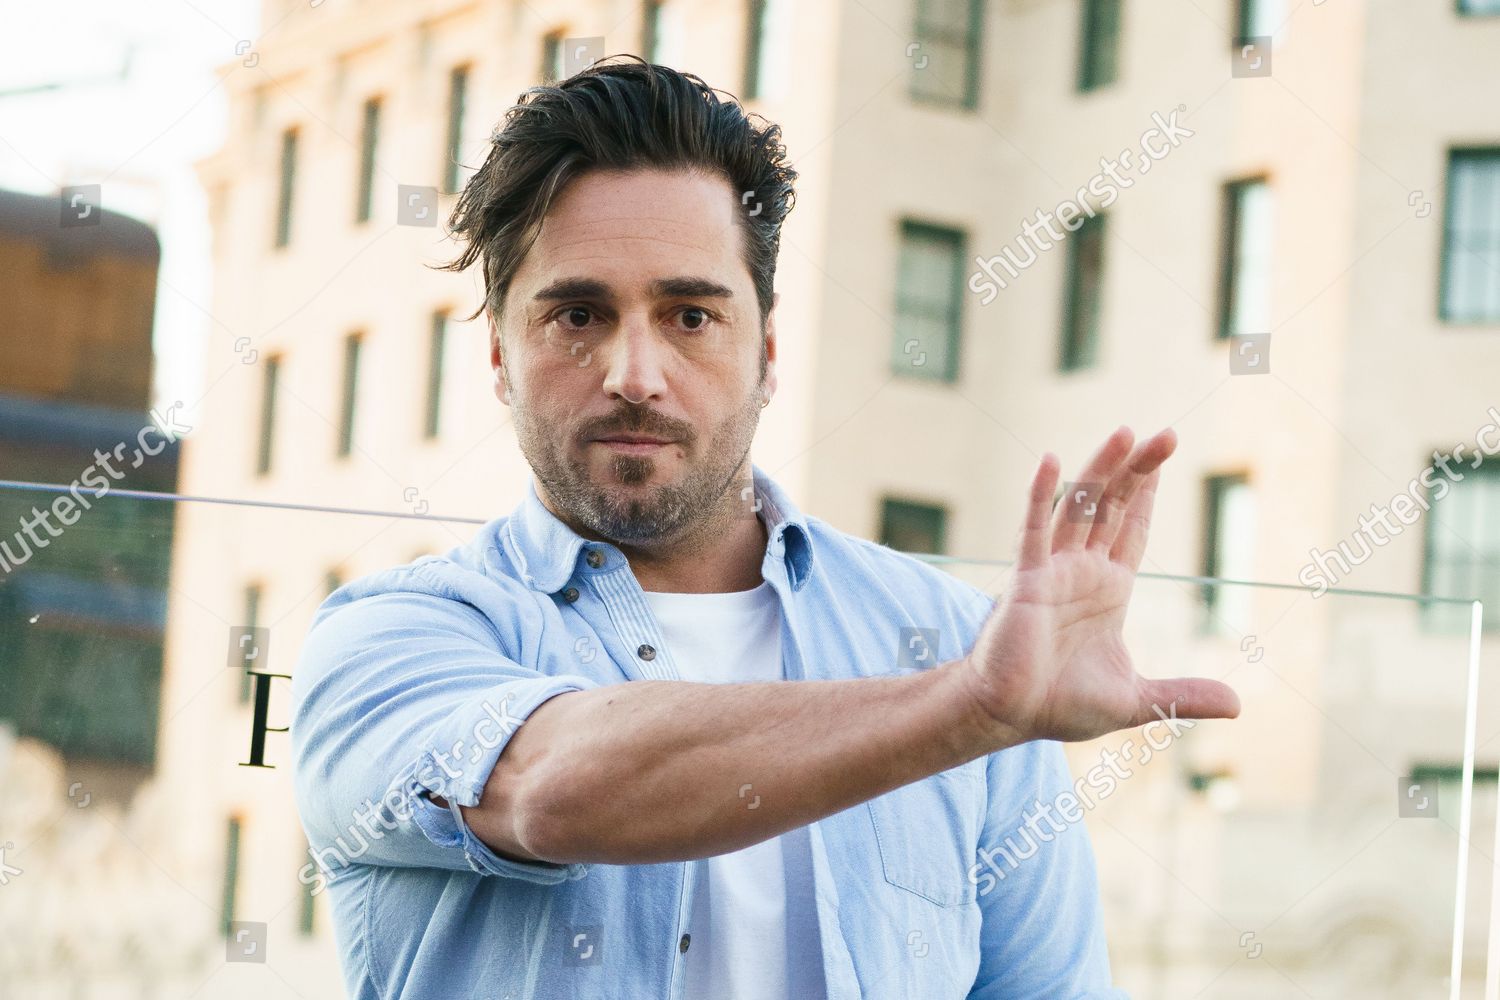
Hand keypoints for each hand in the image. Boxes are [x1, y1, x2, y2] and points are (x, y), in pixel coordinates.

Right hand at [962, 426, 1239, 744]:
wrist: (1009, 716)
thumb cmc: (1061, 704)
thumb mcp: (1137, 700)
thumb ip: (1183, 695)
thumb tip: (1238, 705)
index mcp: (1107, 590)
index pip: (1132, 529)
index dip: (1148, 493)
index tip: (1161, 456)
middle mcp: (1081, 571)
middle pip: (1114, 507)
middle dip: (1139, 470)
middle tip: (1166, 434)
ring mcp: (1052, 571)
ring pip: (1080, 507)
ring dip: (1101, 469)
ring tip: (1125, 432)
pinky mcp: (1026, 580)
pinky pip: (1034, 531)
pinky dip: (1041, 496)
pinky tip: (1052, 462)